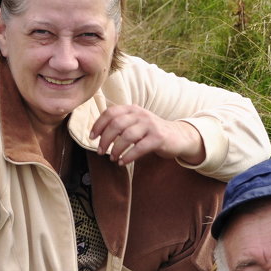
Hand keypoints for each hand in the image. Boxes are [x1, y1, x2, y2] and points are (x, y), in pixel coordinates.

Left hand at [89, 104, 204, 165]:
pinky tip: (122, 162)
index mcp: (132, 109)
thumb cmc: (151, 132)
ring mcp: (150, 125)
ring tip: (112, 158)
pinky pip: (139, 148)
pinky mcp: (158, 138)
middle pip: (116, 124)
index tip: (92, 137)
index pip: (110, 113)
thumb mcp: (136, 123)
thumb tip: (98, 134)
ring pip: (127, 136)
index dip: (98, 125)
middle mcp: (141, 114)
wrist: (178, 136)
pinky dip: (128, 156)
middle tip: (100, 151)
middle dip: (105, 139)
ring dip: (116, 149)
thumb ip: (120, 124)